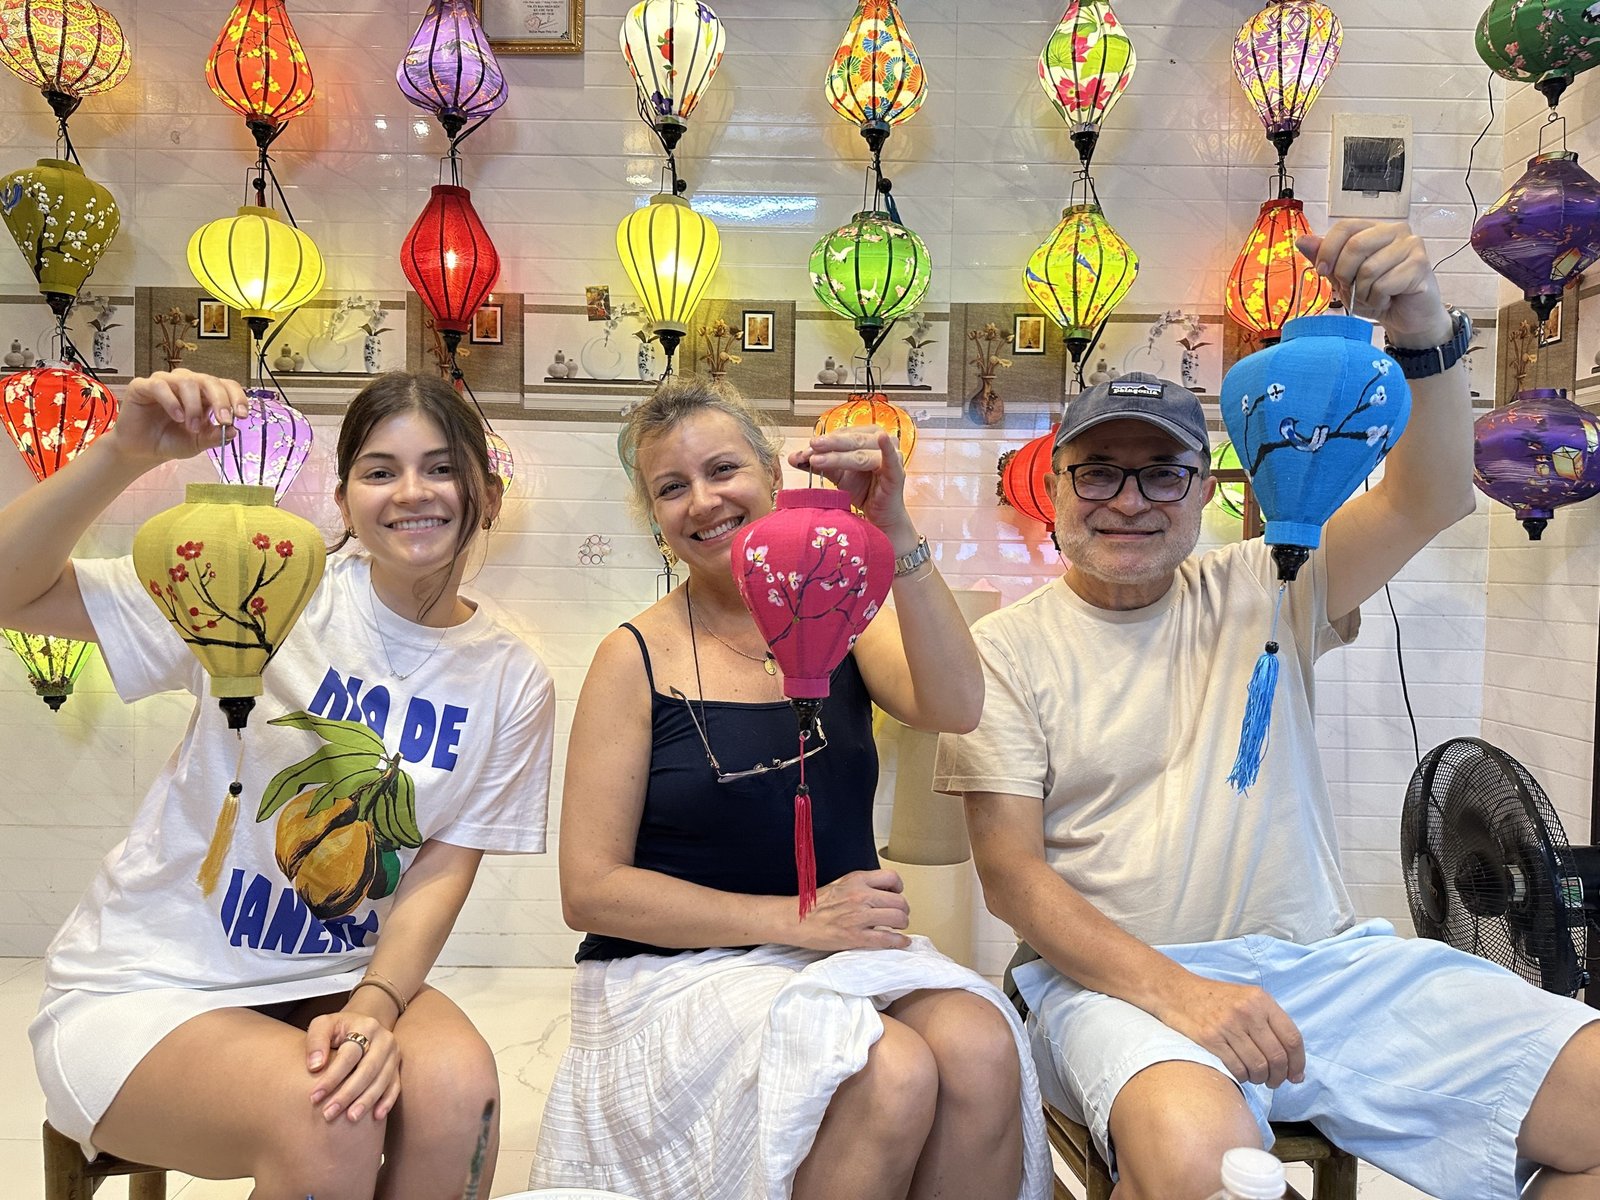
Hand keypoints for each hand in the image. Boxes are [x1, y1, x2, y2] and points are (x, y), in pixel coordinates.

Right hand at [106, 370, 248, 466]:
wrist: (142, 450)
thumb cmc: (170, 441)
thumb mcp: (198, 443)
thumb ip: (214, 436)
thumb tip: (234, 431)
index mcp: (204, 394)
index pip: (226, 385)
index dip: (237, 397)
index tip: (242, 415)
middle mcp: (186, 383)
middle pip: (209, 381)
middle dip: (221, 401)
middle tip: (225, 420)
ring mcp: (165, 382)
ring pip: (187, 381)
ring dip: (194, 406)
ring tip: (192, 427)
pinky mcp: (143, 385)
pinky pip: (160, 386)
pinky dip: (172, 401)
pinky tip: (178, 417)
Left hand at [305, 1008, 400, 1122]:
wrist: (361, 1027)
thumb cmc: (337, 1029)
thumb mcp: (323, 1025)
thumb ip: (315, 1041)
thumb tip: (315, 1066)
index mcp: (366, 1026)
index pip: (349, 1055)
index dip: (332, 1077)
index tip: (314, 1097)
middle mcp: (384, 1039)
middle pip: (368, 1070)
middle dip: (348, 1094)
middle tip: (329, 1113)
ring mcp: (394, 1054)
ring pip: (382, 1080)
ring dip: (366, 1101)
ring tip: (350, 1118)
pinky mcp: (397, 1067)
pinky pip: (395, 1086)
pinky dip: (387, 1102)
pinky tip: (376, 1116)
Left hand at [788, 427, 915, 545]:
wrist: (879, 516)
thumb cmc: (863, 490)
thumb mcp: (837, 475)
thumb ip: (819, 463)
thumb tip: (793, 457)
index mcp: (865, 436)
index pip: (842, 435)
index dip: (822, 442)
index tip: (803, 453)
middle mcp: (880, 441)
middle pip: (851, 440)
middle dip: (828, 445)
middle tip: (810, 447)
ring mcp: (891, 456)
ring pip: (860, 454)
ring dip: (838, 456)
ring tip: (817, 460)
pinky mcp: (897, 473)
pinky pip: (891, 459)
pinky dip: (886, 448)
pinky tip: (882, 438)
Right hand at [789, 868, 911, 951]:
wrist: (795, 920)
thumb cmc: (814, 904)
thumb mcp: (839, 884)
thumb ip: (860, 885)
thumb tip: (880, 892)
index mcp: (857, 880)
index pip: (892, 878)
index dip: (899, 888)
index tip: (896, 894)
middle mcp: (861, 895)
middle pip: (899, 901)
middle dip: (903, 910)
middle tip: (899, 916)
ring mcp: (860, 916)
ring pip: (898, 918)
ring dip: (902, 925)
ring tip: (898, 928)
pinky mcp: (856, 936)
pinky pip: (887, 939)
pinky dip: (899, 942)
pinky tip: (902, 942)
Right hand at [1150, 972, 1304, 1087]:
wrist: (1177, 991)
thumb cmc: (1215, 998)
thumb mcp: (1247, 999)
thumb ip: (1270, 1024)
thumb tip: (1293, 1065)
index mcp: (1261, 1000)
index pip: (1292, 1038)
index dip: (1298, 1062)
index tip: (1296, 1075)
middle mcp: (1246, 1011)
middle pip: (1276, 1056)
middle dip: (1279, 1076)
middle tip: (1275, 1081)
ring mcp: (1227, 1025)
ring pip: (1258, 1066)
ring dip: (1260, 1079)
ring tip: (1256, 1077)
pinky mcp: (1210, 1038)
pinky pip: (1236, 1068)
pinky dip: (1243, 1077)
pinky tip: (1241, 1074)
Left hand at [1297, 220, 1452, 349]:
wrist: (1406, 316)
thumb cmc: (1378, 293)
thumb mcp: (1344, 277)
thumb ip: (1326, 258)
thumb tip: (1303, 241)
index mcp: (1374, 229)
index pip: (1344, 227)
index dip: (1328, 250)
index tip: (1323, 271)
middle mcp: (1395, 231)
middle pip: (1355, 246)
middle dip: (1345, 275)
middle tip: (1352, 289)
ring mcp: (1411, 246)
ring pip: (1369, 269)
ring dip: (1363, 292)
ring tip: (1372, 296)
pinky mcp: (1420, 265)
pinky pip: (1384, 284)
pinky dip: (1378, 299)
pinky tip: (1387, 299)